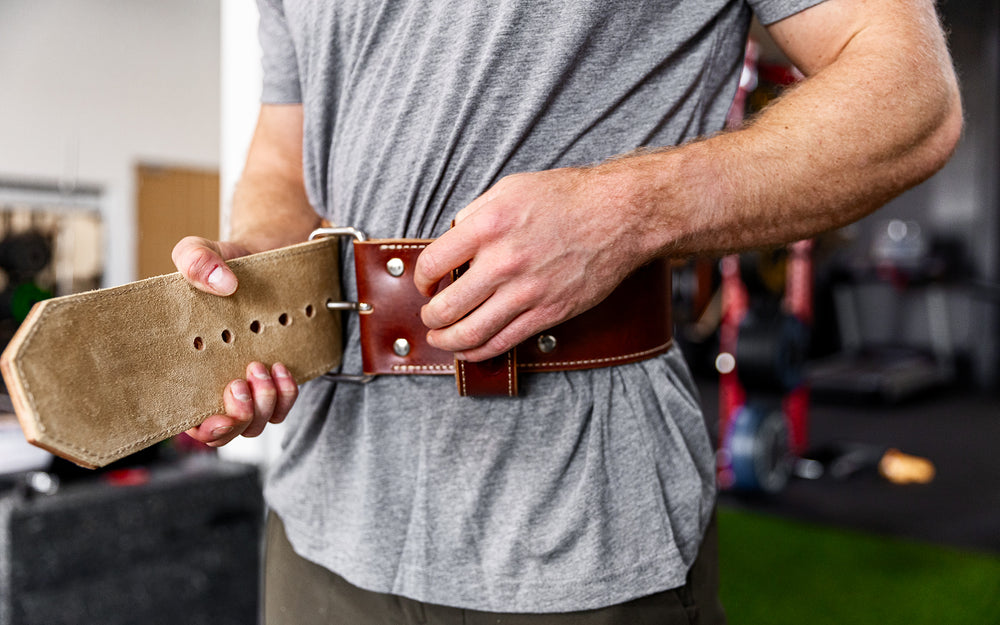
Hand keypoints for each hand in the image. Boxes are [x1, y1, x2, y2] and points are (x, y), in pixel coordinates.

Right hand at [172, 236, 299, 445]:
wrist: (268, 258)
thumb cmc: (226, 263)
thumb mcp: (201, 251)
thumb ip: (197, 260)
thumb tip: (222, 284)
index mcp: (186, 367)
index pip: (183, 418)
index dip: (198, 428)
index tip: (211, 414)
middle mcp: (215, 382)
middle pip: (222, 432)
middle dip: (234, 420)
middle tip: (239, 385)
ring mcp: (248, 384)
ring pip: (255, 425)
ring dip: (261, 406)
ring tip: (260, 367)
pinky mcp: (275, 379)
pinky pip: (282, 407)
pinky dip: (285, 395)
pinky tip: (281, 368)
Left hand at [413, 166, 657, 361]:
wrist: (619, 215)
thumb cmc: (568, 197)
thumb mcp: (510, 189)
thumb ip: (475, 215)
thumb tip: (451, 239)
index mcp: (487, 226)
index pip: (432, 264)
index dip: (420, 279)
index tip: (424, 283)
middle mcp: (503, 261)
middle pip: (445, 307)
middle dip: (430, 317)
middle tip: (429, 316)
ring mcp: (525, 292)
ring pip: (469, 333)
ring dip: (447, 341)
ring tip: (442, 338)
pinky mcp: (547, 312)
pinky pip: (503, 341)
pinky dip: (478, 351)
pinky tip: (469, 349)